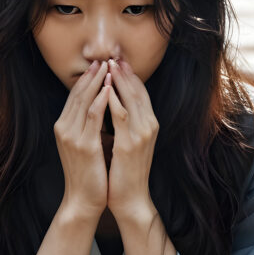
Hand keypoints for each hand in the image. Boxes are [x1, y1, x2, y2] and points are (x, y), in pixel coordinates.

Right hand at [53, 60, 109, 220]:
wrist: (84, 200)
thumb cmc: (89, 174)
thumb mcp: (87, 144)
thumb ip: (90, 126)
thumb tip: (103, 107)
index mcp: (64, 127)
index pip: (75, 96)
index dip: (87, 78)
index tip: (99, 64)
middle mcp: (64, 128)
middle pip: (78, 94)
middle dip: (92, 75)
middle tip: (105, 58)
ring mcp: (72, 136)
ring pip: (84, 101)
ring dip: (97, 82)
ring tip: (109, 67)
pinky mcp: (84, 145)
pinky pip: (93, 116)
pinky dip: (101, 100)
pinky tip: (110, 88)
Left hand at [104, 58, 158, 221]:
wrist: (130, 198)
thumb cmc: (125, 173)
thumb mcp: (127, 143)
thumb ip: (124, 124)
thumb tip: (112, 105)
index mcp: (149, 125)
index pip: (140, 93)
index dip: (130, 76)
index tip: (118, 61)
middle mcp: (149, 126)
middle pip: (137, 91)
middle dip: (124, 73)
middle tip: (112, 56)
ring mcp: (141, 135)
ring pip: (131, 99)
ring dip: (119, 80)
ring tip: (108, 65)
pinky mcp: (130, 144)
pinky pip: (121, 116)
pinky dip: (113, 100)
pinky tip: (105, 89)